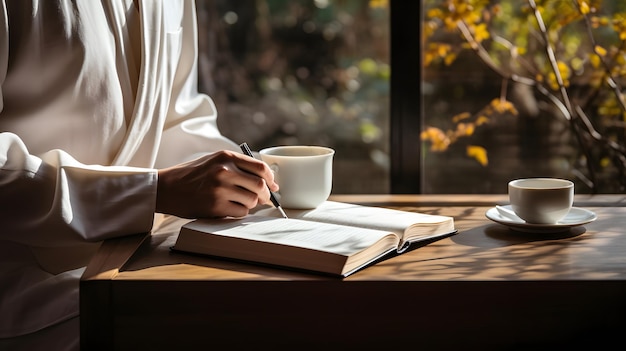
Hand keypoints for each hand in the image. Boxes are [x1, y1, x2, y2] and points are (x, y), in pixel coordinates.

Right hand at [156, 150, 278, 218]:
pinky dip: (239, 212)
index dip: (271, 179)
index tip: (273, 186)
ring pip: (252, 201)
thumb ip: (239, 167)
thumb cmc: (193, 175)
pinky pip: (240, 212)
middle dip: (266, 195)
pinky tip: (229, 208)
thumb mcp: (215, 161)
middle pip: (260, 186)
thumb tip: (268, 182)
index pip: (260, 168)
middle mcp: (224, 171)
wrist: (167, 188)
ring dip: (251, 204)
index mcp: (226, 157)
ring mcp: (220, 189)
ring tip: (239, 202)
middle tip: (264, 199)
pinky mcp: (215, 206)